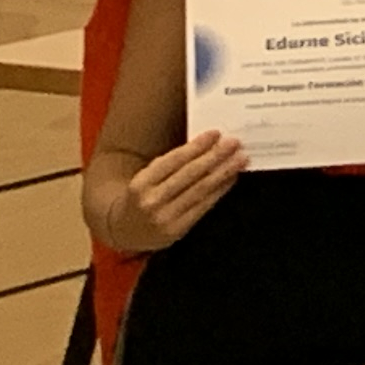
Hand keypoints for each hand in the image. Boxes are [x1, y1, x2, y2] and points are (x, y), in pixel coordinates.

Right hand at [110, 133, 246, 250]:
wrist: (124, 230)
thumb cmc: (143, 195)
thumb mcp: (147, 177)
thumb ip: (171, 163)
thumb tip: (209, 143)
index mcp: (140, 183)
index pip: (173, 161)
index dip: (196, 147)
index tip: (216, 133)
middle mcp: (150, 201)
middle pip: (190, 175)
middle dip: (215, 157)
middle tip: (234, 143)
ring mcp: (164, 218)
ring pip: (200, 190)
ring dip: (224, 172)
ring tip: (241, 158)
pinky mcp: (176, 231)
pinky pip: (203, 206)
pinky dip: (220, 190)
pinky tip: (231, 178)